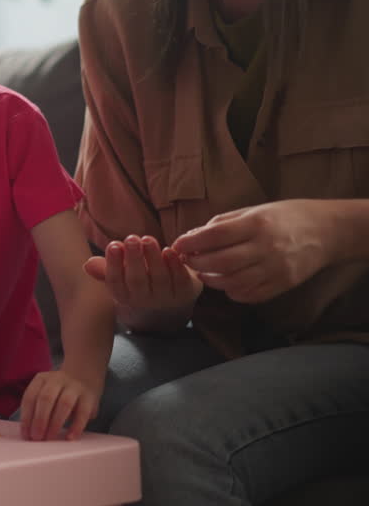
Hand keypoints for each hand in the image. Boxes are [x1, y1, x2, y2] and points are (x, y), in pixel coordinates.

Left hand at [19, 369, 100, 440]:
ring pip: (64, 404)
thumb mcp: (45, 391)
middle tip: (36, 438)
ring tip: (49, 439)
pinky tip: (70, 437)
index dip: (26, 417)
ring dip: (55, 424)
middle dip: (39, 420)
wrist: (84, 375)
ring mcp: (74, 387)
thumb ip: (37, 408)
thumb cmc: (59, 391)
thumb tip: (29, 433)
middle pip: (46, 399)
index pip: (30, 397)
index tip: (26, 434)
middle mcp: (57, 380)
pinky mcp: (89, 397)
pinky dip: (76, 426)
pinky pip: (83, 412)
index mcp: (41, 379)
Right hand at [82, 235, 201, 331]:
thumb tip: (87, 265)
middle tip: (131, 238)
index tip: (114, 245)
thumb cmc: (141, 281)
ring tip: (148, 239)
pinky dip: (175, 265)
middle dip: (133, 258)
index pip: (115, 282)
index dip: (113, 264)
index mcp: (124, 297)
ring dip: (153, 258)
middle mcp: (144, 301)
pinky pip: (180, 280)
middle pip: (137, 280)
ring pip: (159, 278)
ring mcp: (166, 299)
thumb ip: (106, 269)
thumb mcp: (122, 277)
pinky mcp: (185, 294)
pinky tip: (169, 250)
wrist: (171, 300)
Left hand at [172, 200, 328, 303]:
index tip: (176, 244)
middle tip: (186, 260)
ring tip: (203, 271)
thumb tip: (191, 236)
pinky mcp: (283, 285)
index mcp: (257, 224)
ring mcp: (276, 269)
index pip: (215, 236)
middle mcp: (266, 248)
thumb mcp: (253, 210)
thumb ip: (222, 223)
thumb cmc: (285, 216)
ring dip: (211, 279)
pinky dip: (232, 291)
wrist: (327, 231)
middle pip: (220, 262)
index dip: (191, 242)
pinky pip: (250, 295)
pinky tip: (226, 282)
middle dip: (196, 263)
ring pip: (232, 282)